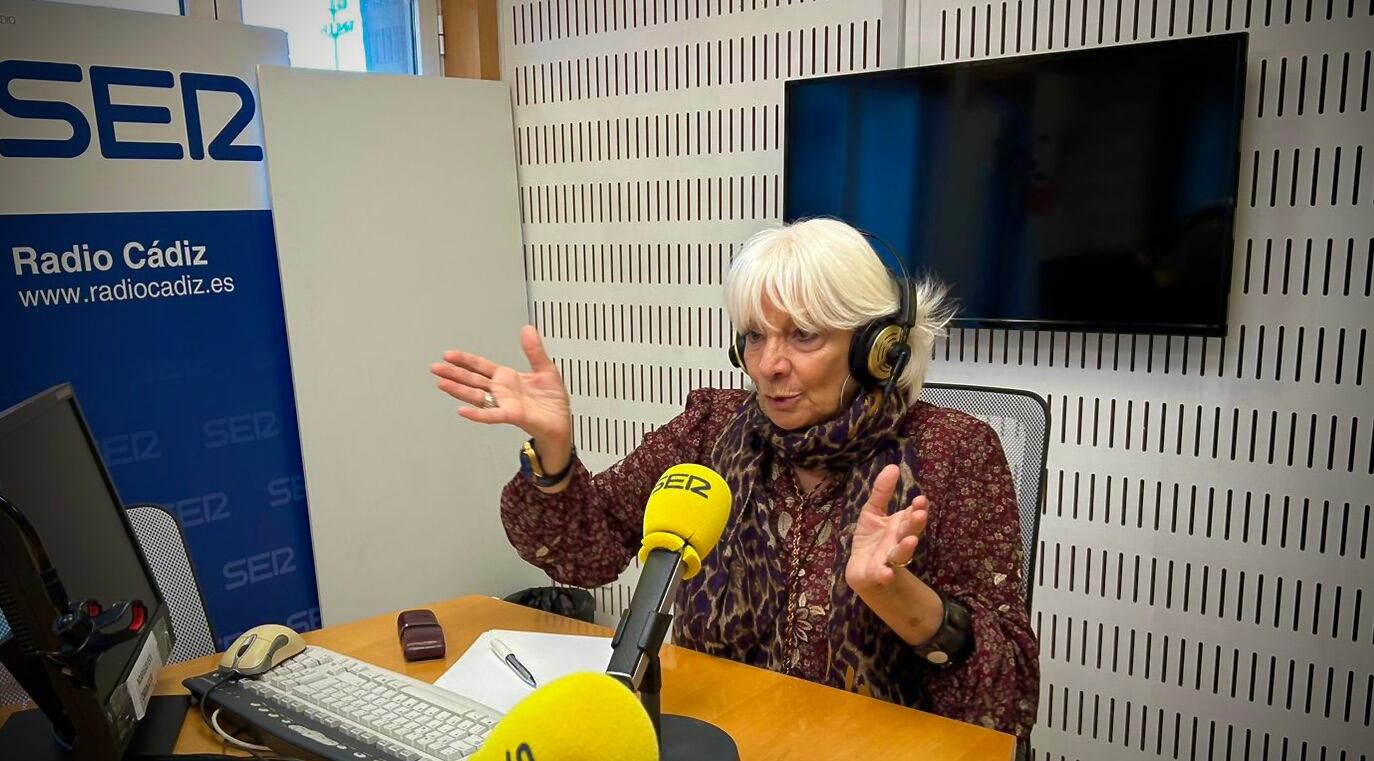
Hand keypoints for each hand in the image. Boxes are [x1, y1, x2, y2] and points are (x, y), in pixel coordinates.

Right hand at [430, 326, 572, 456]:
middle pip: (472, 380)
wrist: (561, 422)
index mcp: (506, 378)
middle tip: (435, 368)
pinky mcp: (512, 416)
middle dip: (453, 373)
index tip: (448, 355)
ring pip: (477, 396)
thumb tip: (527, 329)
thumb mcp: (545, 368)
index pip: (480, 366)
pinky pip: (491, 415)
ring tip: (442, 383)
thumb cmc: (552, 400)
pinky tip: (463, 410)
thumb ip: (534, 350)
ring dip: (459, 390)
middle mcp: (501, 391)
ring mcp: (504, 404)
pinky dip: (477, 413)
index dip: (465, 360)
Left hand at [845, 464, 928, 594]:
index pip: (912, 515)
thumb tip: (893, 466)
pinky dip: (884, 574)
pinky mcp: (876, 573)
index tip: (921, 500)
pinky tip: (886, 573)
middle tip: (920, 515)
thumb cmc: (872, 538)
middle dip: (915, 524)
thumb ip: (882, 492)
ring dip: (906, 547)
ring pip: (900, 553)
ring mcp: (889, 558)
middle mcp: (898, 541)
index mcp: (899, 525)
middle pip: (910, 532)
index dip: (918, 508)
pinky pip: (881, 573)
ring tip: (911, 540)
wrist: (863, 569)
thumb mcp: (873, 511)